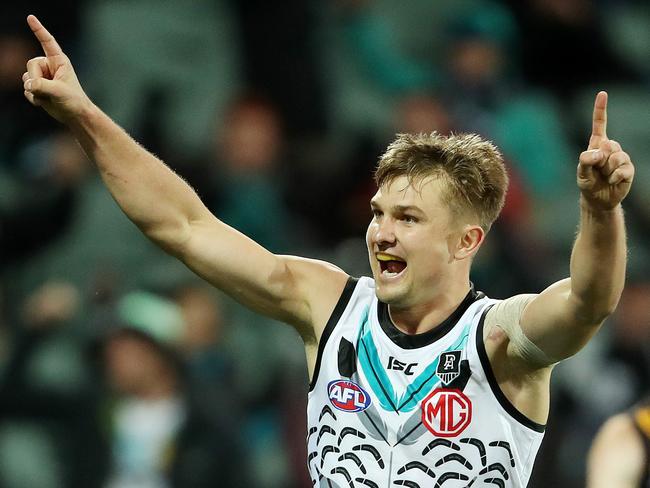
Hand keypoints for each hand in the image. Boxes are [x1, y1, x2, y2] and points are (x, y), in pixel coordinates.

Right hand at [23, 15, 91, 123]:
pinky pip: (26, 89)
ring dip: (35, 91)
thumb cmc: (74, 101)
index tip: (30, 18)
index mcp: (59, 61)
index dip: (38, 30)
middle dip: (35, 79)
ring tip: (50, 97)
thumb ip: (43, 86)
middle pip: (30, 64)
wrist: (74, 115)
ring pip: (26, 77)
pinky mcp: (37, 87)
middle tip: (47, 91)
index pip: (47, 42)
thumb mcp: (60, 92)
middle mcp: (49, 66)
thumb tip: (28, 84)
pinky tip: (45, 102)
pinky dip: (34, 98)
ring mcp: (42, 76)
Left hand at [577, 91, 634, 209]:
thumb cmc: (588, 183)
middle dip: (600, 161)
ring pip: (616, 158)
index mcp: (597, 144)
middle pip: (608, 146)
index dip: (601, 109)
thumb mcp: (581, 173)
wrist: (598, 199)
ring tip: (604, 176)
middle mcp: (610, 147)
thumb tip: (598, 152)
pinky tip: (613, 181)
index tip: (602, 93)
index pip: (599, 124)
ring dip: (608, 171)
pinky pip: (623, 170)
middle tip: (597, 170)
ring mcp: (621, 157)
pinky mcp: (629, 168)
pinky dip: (615, 178)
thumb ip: (586, 161)